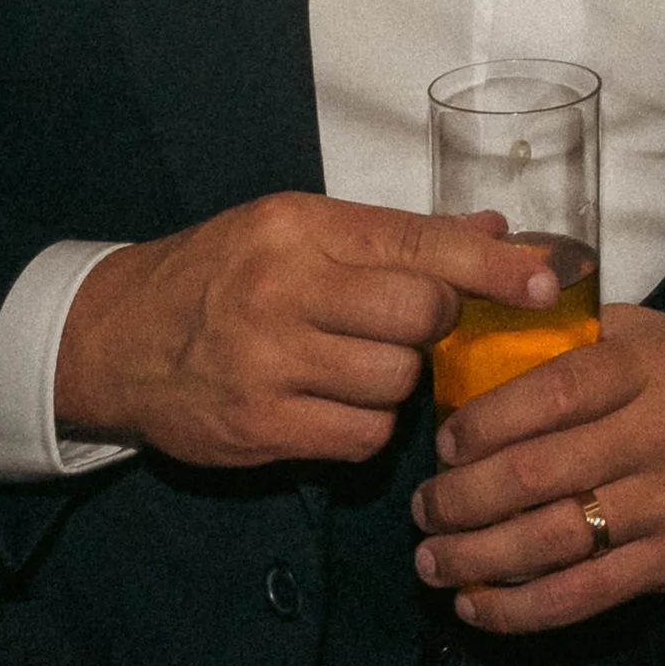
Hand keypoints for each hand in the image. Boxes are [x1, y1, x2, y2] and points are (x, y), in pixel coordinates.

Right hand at [54, 192, 550, 469]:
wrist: (116, 340)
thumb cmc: (222, 273)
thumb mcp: (296, 229)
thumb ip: (394, 236)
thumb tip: (496, 234)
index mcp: (300, 228)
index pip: (418, 243)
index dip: (494, 266)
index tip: (548, 279)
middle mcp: (284, 290)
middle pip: (418, 317)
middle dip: (434, 328)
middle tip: (411, 328)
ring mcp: (268, 364)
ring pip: (395, 383)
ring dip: (397, 381)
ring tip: (359, 364)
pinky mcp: (259, 429)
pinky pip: (360, 438)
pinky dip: (366, 427)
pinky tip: (335, 405)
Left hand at [409, 304, 664, 632]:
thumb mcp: (657, 332)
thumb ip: (582, 335)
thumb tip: (489, 334)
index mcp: (651, 368)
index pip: (554, 393)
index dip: (488, 421)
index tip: (446, 441)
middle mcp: (659, 436)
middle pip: (540, 473)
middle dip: (464, 497)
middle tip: (424, 507)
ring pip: (555, 541)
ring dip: (479, 558)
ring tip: (432, 560)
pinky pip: (586, 594)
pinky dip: (523, 608)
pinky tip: (476, 607)